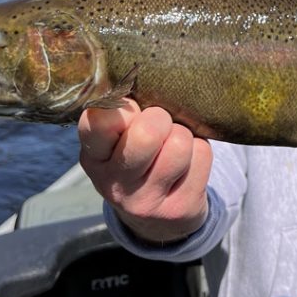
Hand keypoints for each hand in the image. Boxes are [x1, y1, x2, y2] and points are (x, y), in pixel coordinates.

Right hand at [78, 100, 211, 242]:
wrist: (156, 219)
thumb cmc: (137, 157)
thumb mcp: (117, 139)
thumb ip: (123, 113)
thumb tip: (147, 77)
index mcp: (93, 158)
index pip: (98, 120)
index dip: (123, 106)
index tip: (132, 110)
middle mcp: (115, 184)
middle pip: (147, 132)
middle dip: (161, 119)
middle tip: (159, 126)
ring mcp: (147, 201)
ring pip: (180, 142)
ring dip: (183, 136)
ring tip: (174, 147)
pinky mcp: (180, 209)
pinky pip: (202, 155)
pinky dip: (200, 151)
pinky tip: (188, 164)